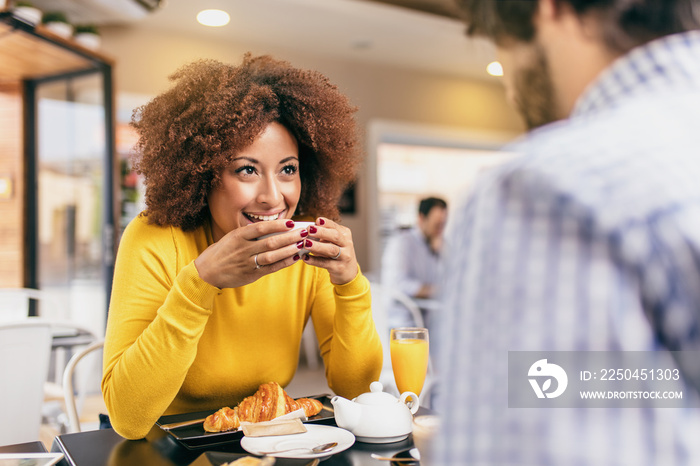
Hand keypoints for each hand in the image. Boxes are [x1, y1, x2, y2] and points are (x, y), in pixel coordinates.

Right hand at [194, 219, 309, 288]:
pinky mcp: (251, 274)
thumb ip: (250, 233)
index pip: (261, 228)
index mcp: (239, 236)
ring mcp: (247, 262)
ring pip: (272, 255)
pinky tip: (295, 258)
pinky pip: (271, 268)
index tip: (291, 222)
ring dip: (289, 250)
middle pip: (271, 242)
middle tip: (304, 233)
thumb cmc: (223, 251)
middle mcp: (244, 248)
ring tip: (302, 245)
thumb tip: (273, 228)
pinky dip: (284, 262)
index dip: (278, 225)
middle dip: (290, 237)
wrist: (207, 272)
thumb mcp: (232, 237)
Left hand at [300, 217, 357, 284]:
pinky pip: (325, 263)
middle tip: (309, 230)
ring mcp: (344, 257)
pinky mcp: (338, 268)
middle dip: (322, 232)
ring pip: (331, 250)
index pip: (335, 226)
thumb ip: (323, 236)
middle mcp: (347, 244)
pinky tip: (305, 257)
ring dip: (317, 246)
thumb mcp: (334, 242)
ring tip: (306, 243)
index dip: (326, 223)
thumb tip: (306, 232)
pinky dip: (314, 260)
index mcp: (345, 234)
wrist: (348, 271)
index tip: (316, 220)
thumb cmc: (337, 253)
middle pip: (335, 236)